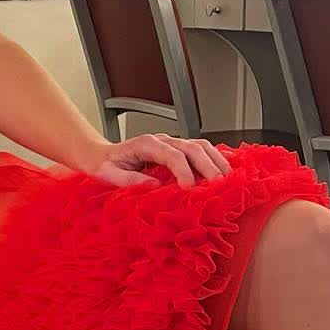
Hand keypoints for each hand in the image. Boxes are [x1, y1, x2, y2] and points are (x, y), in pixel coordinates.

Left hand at [85, 133, 232, 188]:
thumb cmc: (104, 167)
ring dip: (216, 161)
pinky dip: (216, 157)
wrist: (101, 157)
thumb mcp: (109, 176)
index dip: (184, 171)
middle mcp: (162, 140)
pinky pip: (202, 149)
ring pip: (201, 146)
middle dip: (208, 167)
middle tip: (218, 186)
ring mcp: (172, 143)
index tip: (190, 189)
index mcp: (145, 144)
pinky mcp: (178, 150)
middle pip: (192, 147)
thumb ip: (129, 180)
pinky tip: (229, 167)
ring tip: (227, 180)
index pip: (171, 154)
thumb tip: (154, 186)